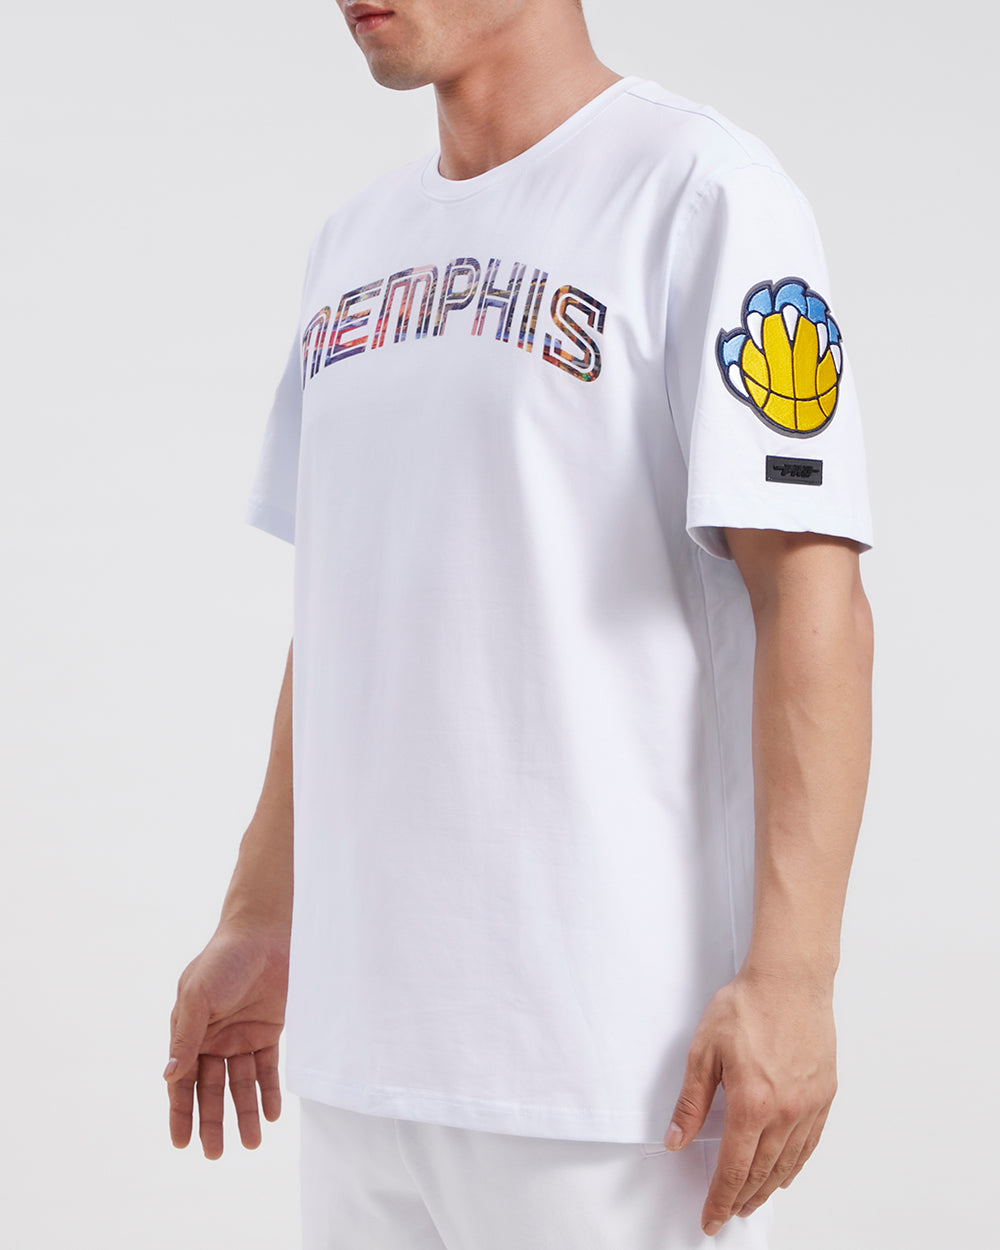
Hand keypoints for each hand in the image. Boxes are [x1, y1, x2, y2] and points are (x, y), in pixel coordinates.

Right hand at [164, 920, 289, 1158]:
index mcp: (189, 1030)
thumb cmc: (224, 959)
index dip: (181, 1112)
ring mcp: (242, 1035)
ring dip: (246, 1113)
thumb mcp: (199, 996)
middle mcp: (214, 1037)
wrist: (267, 933)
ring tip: (251, 1143)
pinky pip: (268, 1068)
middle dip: (213, 1121)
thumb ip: (186, 1036)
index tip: (181, 1144)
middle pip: (212, 1089)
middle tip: (215, 1154)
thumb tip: (168, 1076)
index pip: (182, 1081)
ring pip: (241, 1084)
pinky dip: (269, 1091)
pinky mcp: (269, 1030)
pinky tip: (272, 1114)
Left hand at [664, 968, 836, 1235]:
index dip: (720, 1199)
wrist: (790, 980)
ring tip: (752, 1200)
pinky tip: (785, 1172)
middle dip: (741, 1198)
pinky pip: (810, 1144)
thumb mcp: (704, 1050)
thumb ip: (691, 1101)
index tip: (711, 1217)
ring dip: (767, 1188)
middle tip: (728, 1213)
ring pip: (787, 1163)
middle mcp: (785, 1113)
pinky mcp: (824, 1095)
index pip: (734, 1169)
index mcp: (751, 1103)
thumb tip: (676, 1137)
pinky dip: (796, 1165)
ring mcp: (808, 1106)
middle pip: (761, 1172)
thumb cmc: (748, 1005)